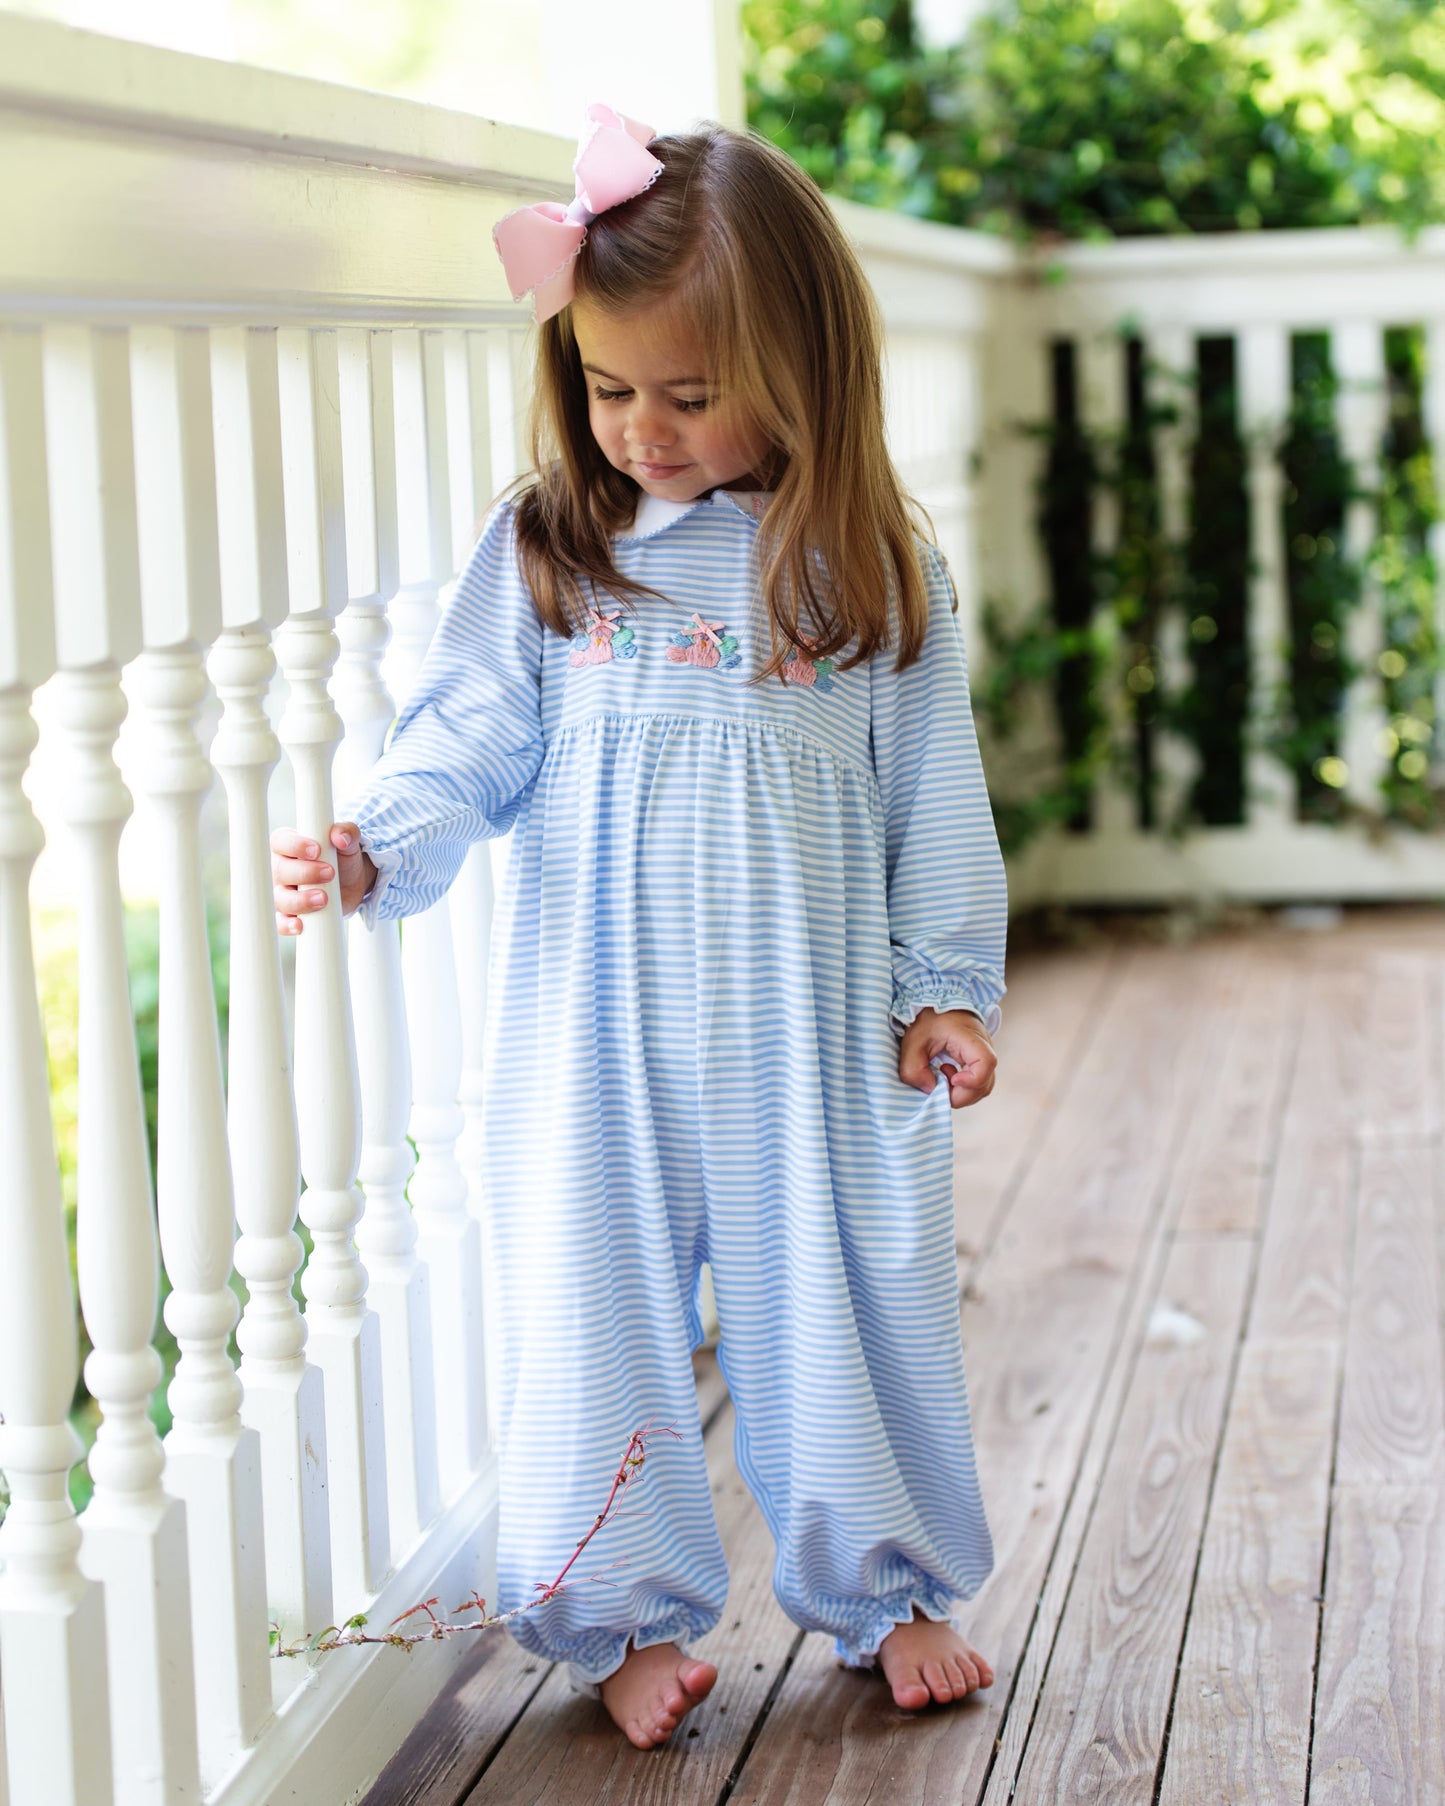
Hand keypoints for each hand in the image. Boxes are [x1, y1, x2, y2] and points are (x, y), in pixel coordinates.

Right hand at [271, 821, 376, 935]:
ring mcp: (283, 892)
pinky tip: (300, 925)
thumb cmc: (342, 857)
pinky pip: (280, 922)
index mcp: (288, 845)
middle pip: (280, 871)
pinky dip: (287, 925)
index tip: (316, 850)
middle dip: (304, 873)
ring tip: (324, 899)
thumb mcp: (349, 842)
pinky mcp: (291, 913)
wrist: (353, 882)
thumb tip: (340, 837)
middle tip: (330, 873)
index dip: (295, 846)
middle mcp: (280, 869)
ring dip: (300, 901)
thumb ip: (347, 832)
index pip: (280, 842)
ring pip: (280, 898)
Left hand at [897, 1006, 996, 1107]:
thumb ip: (913, 1069)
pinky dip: (963, 1088)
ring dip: (962, 1093)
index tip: (952, 1080)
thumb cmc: (927, 1019)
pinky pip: (978, 1083)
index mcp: (970, 1038)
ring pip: (983, 1087)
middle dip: (961, 1094)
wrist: (937, 1002)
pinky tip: (947, 1073)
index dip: (972, 1080)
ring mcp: (983, 1056)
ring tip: (942, 1075)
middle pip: (985, 1083)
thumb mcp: (912, 1042)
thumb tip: (930, 1090)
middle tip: (939, 1084)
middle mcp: (983, 1048)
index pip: (986, 1063)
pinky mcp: (978, 1061)